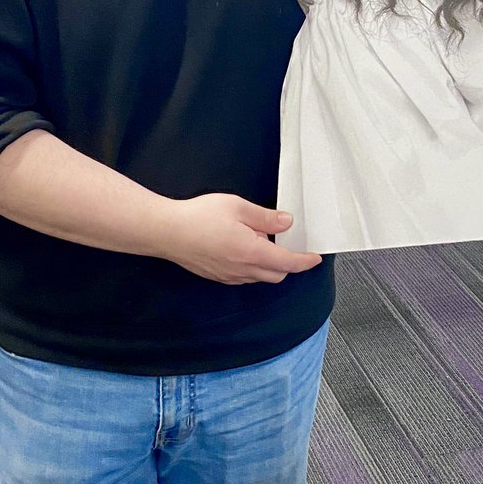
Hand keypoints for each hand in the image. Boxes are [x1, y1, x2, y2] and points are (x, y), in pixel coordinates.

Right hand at [161, 193, 322, 284]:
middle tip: (290, 242)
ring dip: (270, 264)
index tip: (315, 258)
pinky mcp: (218, 276)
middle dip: (289, 263)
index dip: (304, 261)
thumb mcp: (237, 206)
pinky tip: (244, 246)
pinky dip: (254, 266)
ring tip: (261, 238)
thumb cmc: (200, 216)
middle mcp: (242, 270)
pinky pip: (245, 276)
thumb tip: (287, 222)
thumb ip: (265, 217)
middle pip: (277, 274)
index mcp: (251, 252)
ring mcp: (229, 276)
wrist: (167, 231)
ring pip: (260, 276)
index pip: (287, 263)